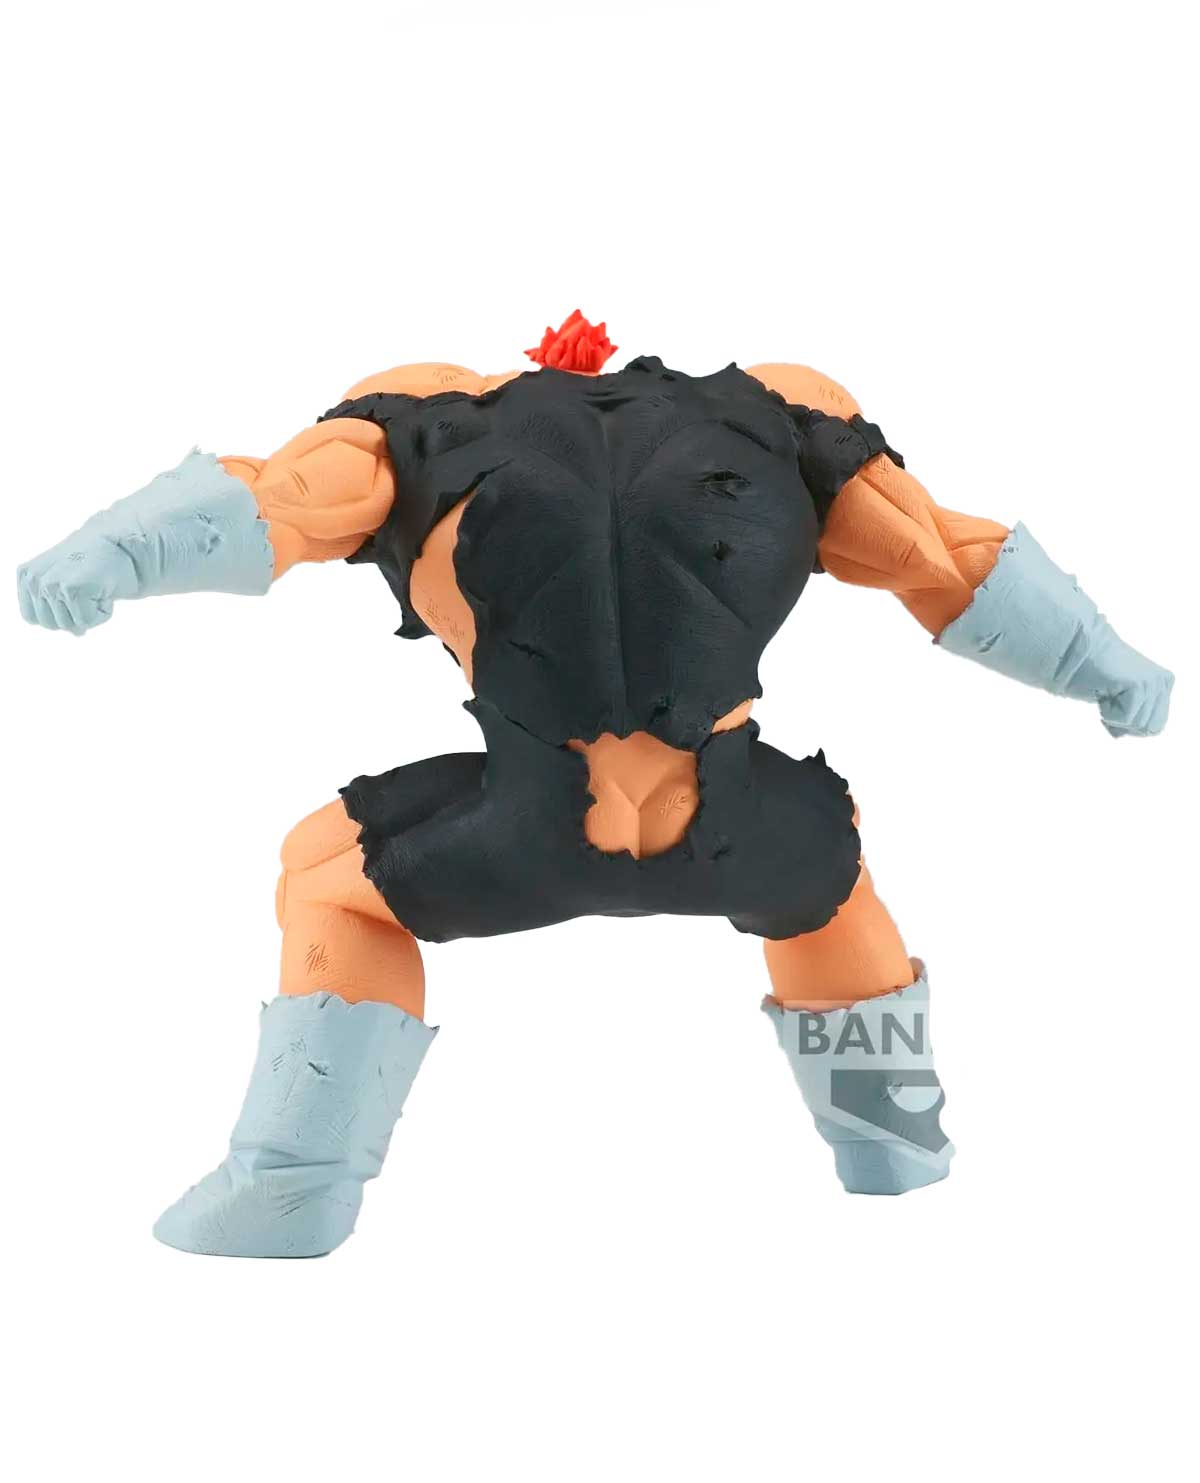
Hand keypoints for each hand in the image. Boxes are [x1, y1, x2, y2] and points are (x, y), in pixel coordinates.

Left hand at [16, 533, 138, 634]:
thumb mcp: (65, 582)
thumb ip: (59, 609)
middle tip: (88, 589)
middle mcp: (34, 579)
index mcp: (26, 575)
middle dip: (75, 614)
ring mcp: (51, 583)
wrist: (120, 543)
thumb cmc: (95, 564)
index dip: (59, 614)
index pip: (35, 619)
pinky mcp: (71, 589)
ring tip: (96, 587)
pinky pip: (87, 621)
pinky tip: (104, 589)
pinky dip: (103, 612)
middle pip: (51, 624)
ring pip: (69, 625)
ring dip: (91, 612)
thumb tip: (77, 633)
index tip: (75, 592)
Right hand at [1096, 647, 1173, 737]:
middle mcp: (1163, 681)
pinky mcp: (1138, 686)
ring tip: (1106, 692)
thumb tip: (1121, 734)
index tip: (1113, 706)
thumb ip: (1131, 714)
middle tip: (1109, 700)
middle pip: (1150, 728)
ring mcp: (1153, 682)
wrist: (1074, 651)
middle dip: (1125, 723)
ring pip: (1138, 725)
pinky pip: (1126, 719)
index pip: (1156, 726)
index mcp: (1164, 682)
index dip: (1131, 726)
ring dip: (1115, 716)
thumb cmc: (1091, 673)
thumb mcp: (1119, 697)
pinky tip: (1103, 692)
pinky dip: (1108, 713)